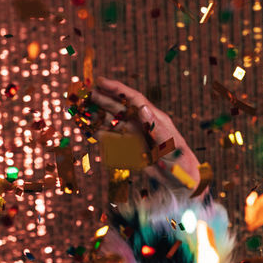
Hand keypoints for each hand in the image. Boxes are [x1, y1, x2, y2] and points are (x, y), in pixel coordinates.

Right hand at [89, 77, 202, 191]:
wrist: (181, 181)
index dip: (116, 88)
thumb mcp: (169, 143)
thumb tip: (141, 107)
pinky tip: (89, 130)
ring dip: (98, 116)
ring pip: (113, 122)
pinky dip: (100, 134)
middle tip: (83, 93)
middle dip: (101, 99)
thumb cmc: (180, 160)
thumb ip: (156, 126)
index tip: (99, 81)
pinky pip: (112, 139)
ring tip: (81, 110)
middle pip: (119, 107)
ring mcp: (135, 136)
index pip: (132, 98)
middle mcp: (142, 123)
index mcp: (152, 117)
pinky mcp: (130, 149)